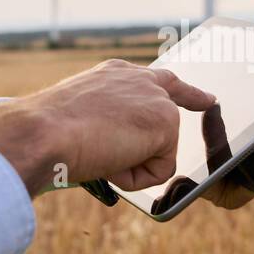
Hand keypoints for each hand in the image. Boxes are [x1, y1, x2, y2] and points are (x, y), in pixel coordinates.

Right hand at [0, 59, 215, 194]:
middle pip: (177, 100)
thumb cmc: (45, 130)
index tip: (206, 96)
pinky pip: (159, 171)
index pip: (157, 80)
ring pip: (159, 151)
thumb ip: (105, 123)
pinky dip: (133, 178)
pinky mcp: (166, 123)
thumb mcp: (77, 118)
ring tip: (98, 154)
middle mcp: (141, 79)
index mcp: (116, 75)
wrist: (42, 131)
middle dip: (195, 100)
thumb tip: (109, 150)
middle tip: (210, 100)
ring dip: (129, 165)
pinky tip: (109, 162)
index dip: (183, 91)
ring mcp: (156, 100)